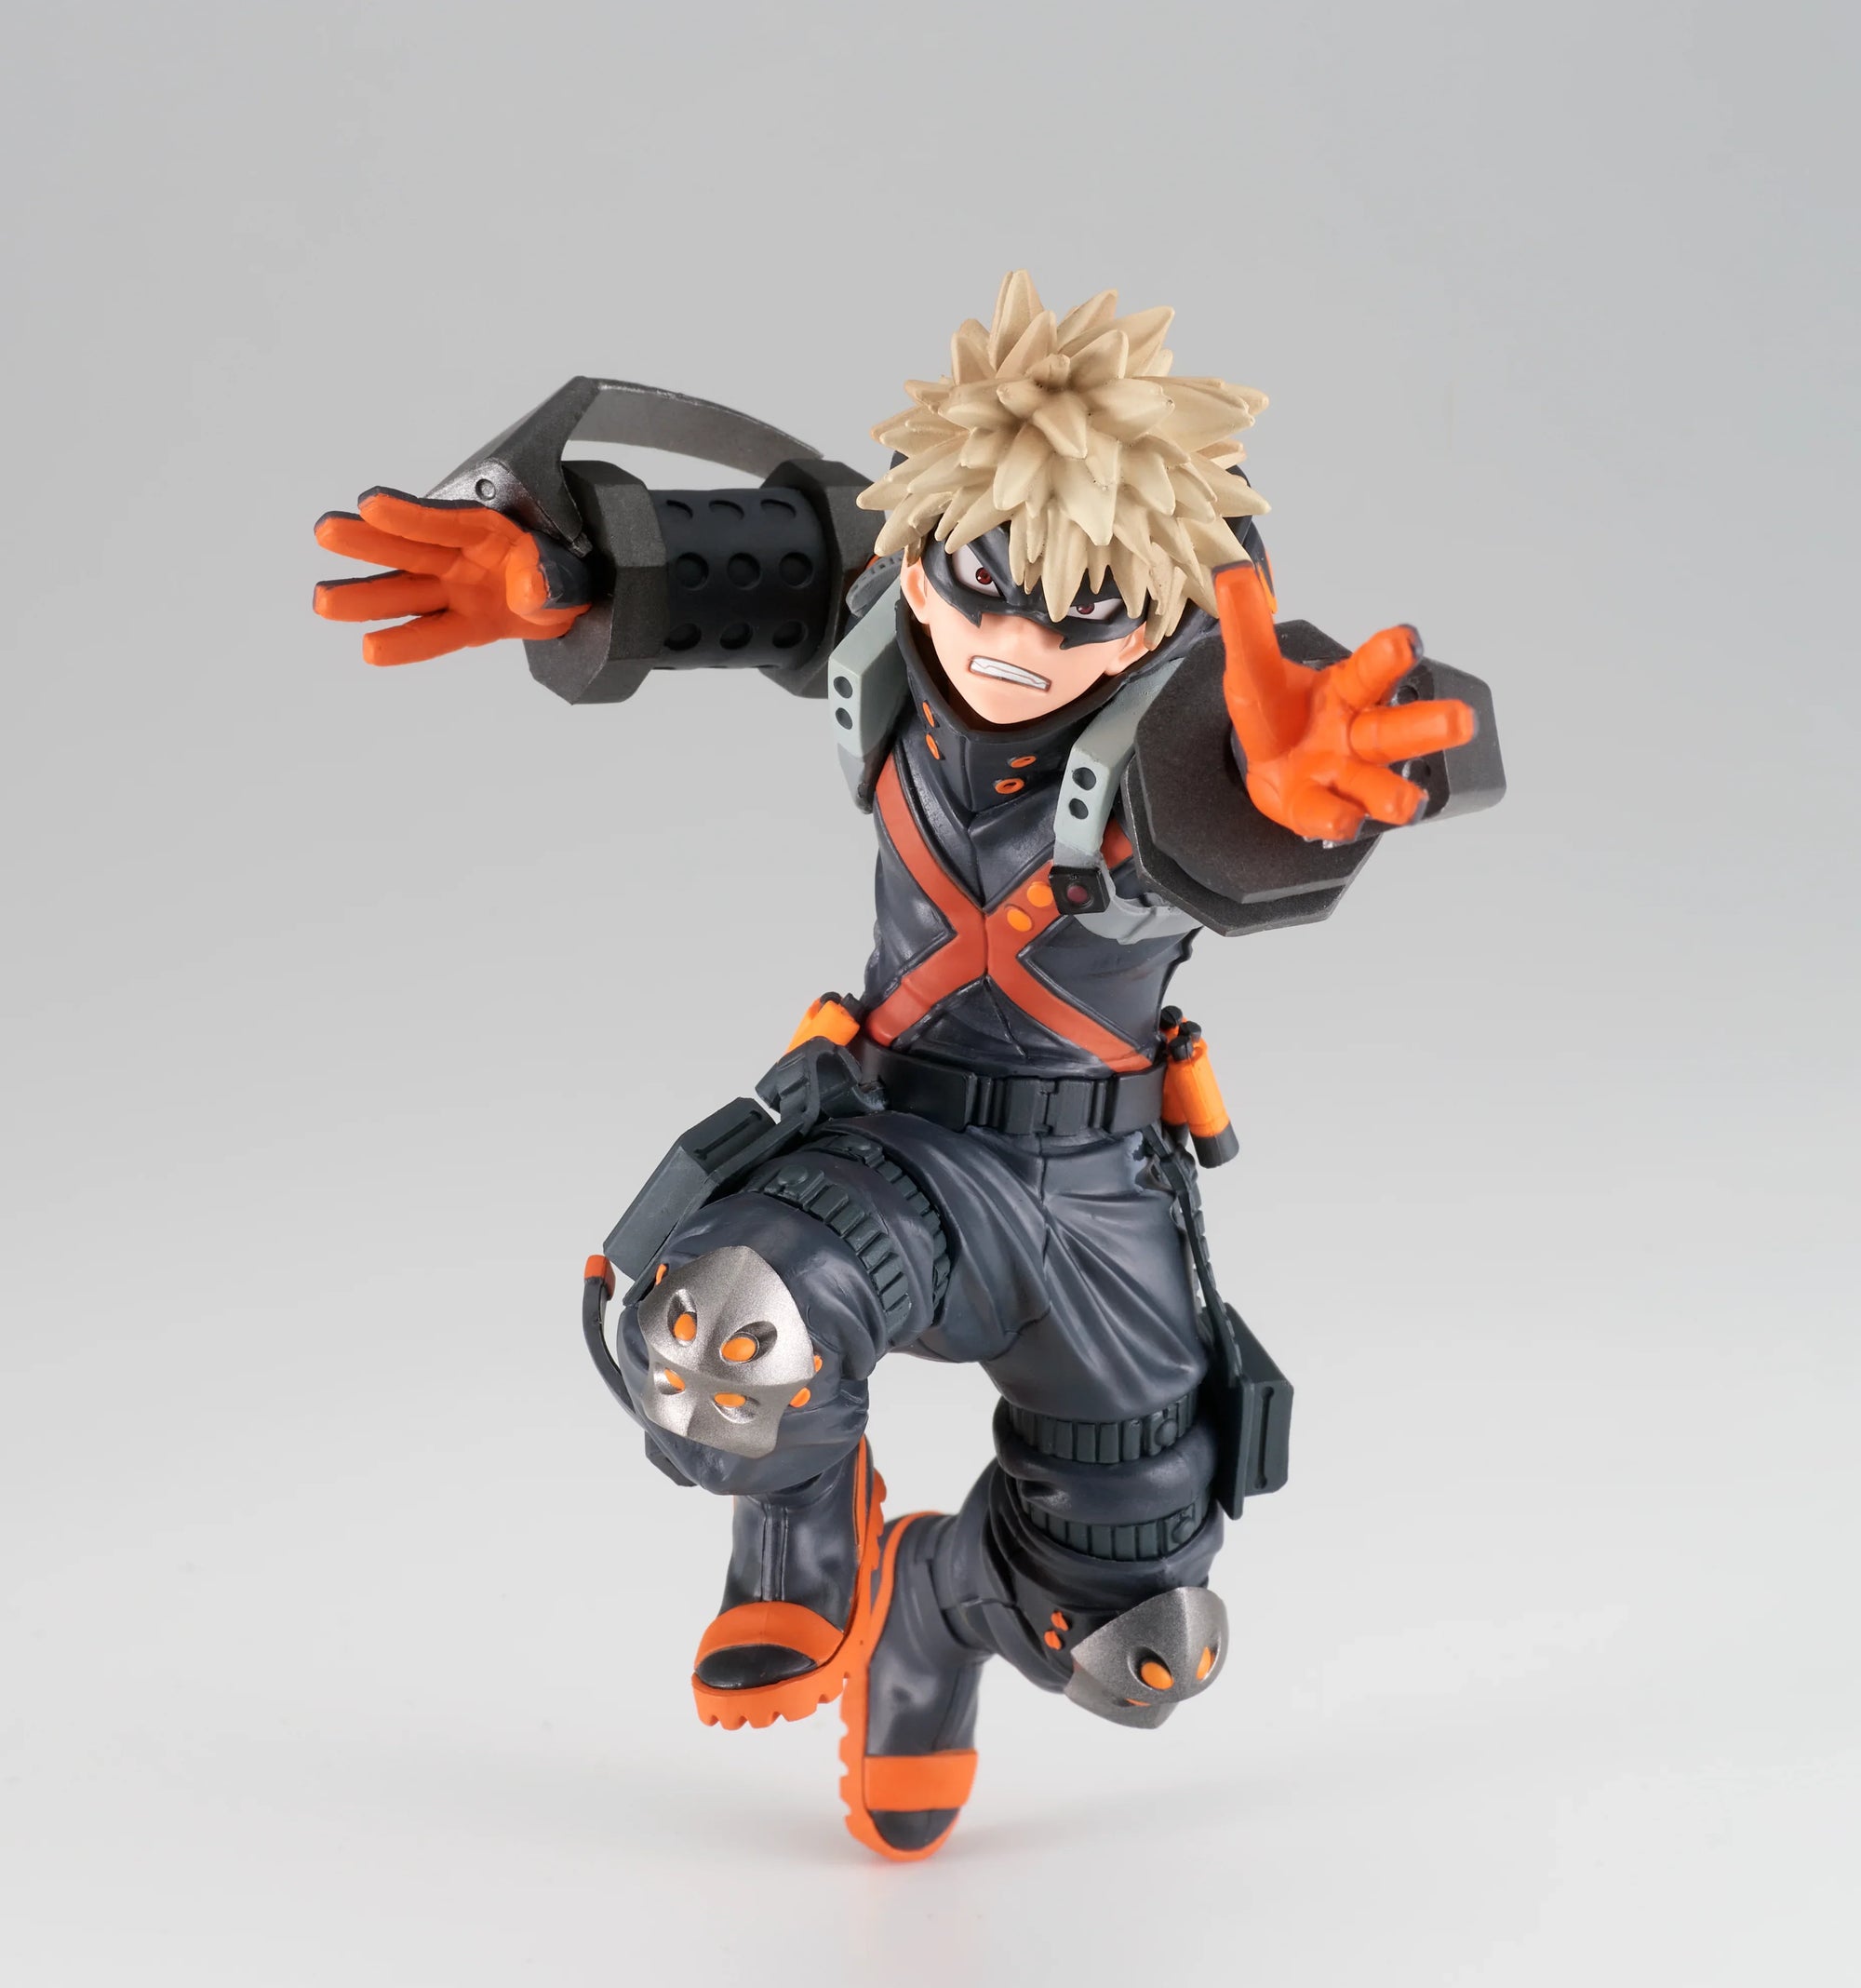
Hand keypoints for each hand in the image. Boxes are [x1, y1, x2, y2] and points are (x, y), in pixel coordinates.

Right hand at [312, 488, 589, 664]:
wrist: (577, 602)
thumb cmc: (567, 574)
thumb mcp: (571, 573)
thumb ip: (550, 580)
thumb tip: (531, 586)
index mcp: (489, 532)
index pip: (445, 522)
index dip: (409, 515)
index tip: (371, 503)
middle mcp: (463, 558)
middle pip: (410, 550)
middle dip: (369, 541)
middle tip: (326, 531)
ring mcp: (456, 591)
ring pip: (406, 592)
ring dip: (366, 596)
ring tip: (323, 600)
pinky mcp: (462, 624)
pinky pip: (430, 634)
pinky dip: (404, 642)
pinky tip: (371, 647)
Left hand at [1214, 562, 1474, 841]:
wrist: (1265, 763)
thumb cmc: (1277, 711)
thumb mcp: (1253, 668)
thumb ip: (1247, 627)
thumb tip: (1232, 572)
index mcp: (1347, 691)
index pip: (1373, 671)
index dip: (1390, 655)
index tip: (1408, 640)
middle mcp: (1357, 735)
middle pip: (1396, 731)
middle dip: (1429, 725)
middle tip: (1462, 720)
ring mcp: (1343, 776)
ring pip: (1377, 785)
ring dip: (1395, 793)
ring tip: (1409, 802)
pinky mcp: (1319, 809)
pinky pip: (1330, 816)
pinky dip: (1336, 819)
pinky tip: (1344, 821)